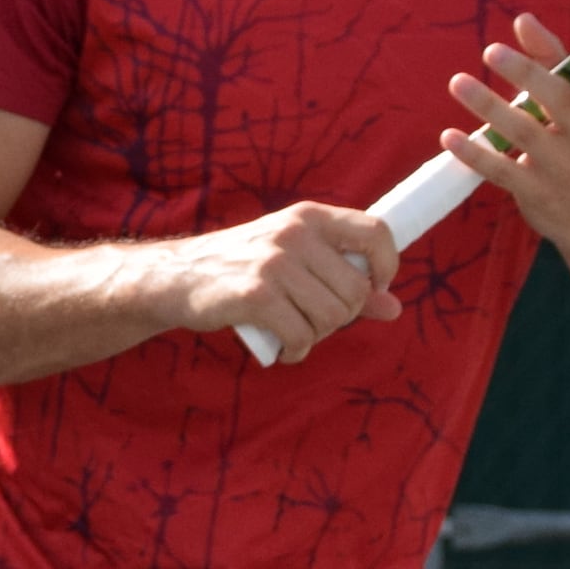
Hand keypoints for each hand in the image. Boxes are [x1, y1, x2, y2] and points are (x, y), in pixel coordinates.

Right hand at [183, 200, 402, 363]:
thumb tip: (393, 307)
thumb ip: (343, 279)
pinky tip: (285, 349)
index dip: (387, 266)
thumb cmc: (242, 269)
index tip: (372, 288)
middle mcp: (295, 234)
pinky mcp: (255, 295)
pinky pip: (303, 336)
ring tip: (296, 332)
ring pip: (334, 317)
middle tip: (314, 321)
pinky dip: (298, 352)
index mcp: (310, 217)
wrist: (176, 277)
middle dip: (342, 318)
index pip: (377, 233)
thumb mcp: (295, 260)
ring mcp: (274, 263)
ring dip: (319, 336)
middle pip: (356, 290)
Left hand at [443, 13, 569, 242]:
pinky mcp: (534, 191)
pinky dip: (474, 153)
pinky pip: (500, 169)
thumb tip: (523, 19)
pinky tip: (449, 136)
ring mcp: (560, 167)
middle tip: (491, 50)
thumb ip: (550, 60)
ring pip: (522, 131)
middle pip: (558, 101)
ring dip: (487, 105)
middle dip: (526, 74)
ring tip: (457, 82)